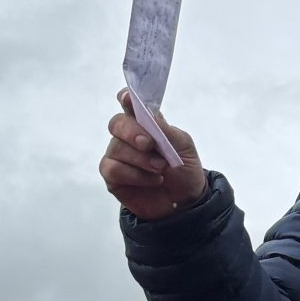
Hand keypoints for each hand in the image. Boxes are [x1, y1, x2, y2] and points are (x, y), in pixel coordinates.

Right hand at [101, 91, 208, 219]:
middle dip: (132, 132)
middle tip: (150, 144)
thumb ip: (165, 130)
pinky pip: (113, 169)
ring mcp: (118, 156)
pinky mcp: (113, 177)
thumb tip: (148, 114)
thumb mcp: (183, 147)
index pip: (129, 105)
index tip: (128, 98)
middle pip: (117, 124)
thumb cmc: (184, 170)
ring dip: (141, 159)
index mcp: (145, 124)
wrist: (186, 202)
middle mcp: (127, 137)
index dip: (126, 99)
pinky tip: (153, 180)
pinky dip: (135, 175)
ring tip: (161, 169)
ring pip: (117, 148)